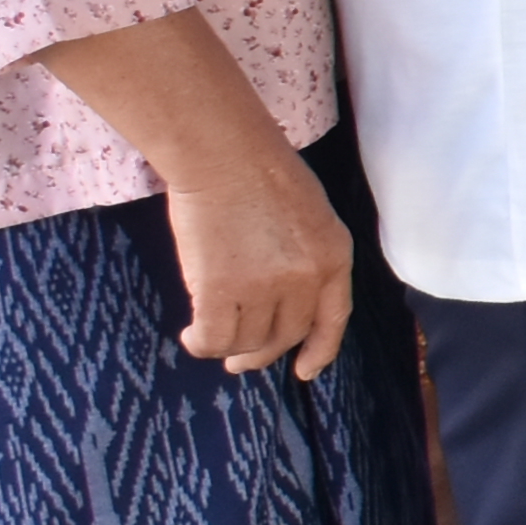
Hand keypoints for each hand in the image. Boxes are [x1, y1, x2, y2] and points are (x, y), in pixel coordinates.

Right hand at [161, 152, 355, 381]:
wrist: (224, 153)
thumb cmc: (261, 171)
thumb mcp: (310, 215)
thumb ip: (306, 259)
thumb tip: (282, 303)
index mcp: (334, 257)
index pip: (333, 319)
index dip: (319, 350)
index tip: (304, 371)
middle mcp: (306, 279)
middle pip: (285, 335)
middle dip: (261, 353)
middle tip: (240, 360)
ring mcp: (264, 288)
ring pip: (247, 340)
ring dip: (228, 347)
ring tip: (210, 339)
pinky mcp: (221, 290)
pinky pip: (214, 337)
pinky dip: (202, 343)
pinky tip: (191, 336)